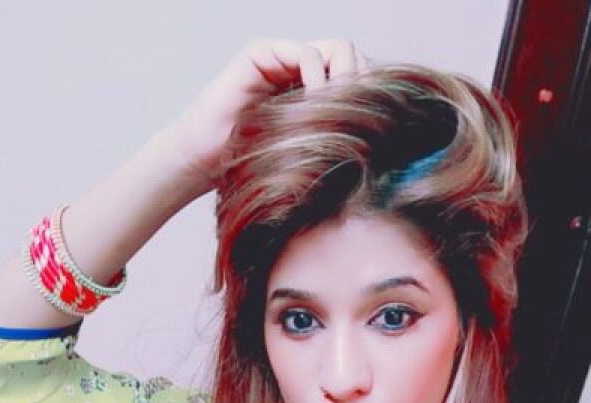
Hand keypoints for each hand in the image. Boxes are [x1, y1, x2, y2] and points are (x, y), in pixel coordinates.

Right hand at [161, 39, 368, 197]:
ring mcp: (281, 58)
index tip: (375, 123)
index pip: (358, 74)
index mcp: (313, 90)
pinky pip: (306, 54)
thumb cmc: (250, 166)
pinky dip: (318, 77)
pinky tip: (314, 105)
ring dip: (344, 80)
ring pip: (337, 49)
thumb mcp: (306, 154)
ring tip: (335, 113)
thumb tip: (387, 143)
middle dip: (362, 83)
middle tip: (359, 116)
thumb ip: (336, 138)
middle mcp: (299, 69)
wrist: (203, 162)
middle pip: (353, 57)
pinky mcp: (261, 53)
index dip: (370, 93)